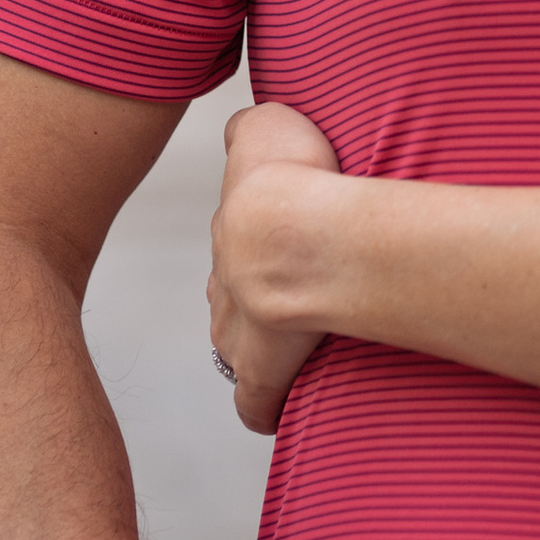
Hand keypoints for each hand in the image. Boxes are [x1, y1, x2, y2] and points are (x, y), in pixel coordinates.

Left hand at [209, 102, 341, 433]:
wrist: (288, 230)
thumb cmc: (288, 176)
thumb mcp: (265, 128)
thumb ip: (253, 129)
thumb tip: (246, 128)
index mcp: (232, 236)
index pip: (238, 252)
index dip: (266, 256)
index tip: (292, 258)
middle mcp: (225, 286)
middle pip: (236, 301)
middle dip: (263, 304)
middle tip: (309, 302)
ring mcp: (238, 332)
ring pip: (242, 348)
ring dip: (270, 350)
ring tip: (313, 352)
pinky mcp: (259, 372)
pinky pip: (255, 403)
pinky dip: (266, 408)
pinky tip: (284, 411)